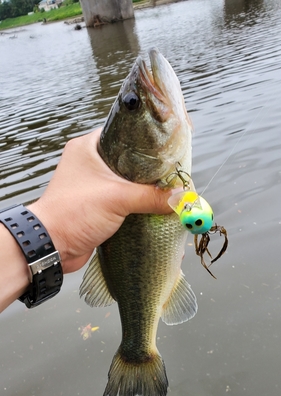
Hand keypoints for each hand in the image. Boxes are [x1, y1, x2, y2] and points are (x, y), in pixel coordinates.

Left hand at [29, 129, 172, 273]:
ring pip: (127, 182)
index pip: (125, 134)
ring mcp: (93, 185)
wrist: (51, 246)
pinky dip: (137, 205)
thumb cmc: (74, 212)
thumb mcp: (117, 199)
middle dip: (151, 170)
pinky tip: (154, 208)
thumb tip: (181, 197)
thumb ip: (151, 196)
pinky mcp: (98, 205)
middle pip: (130, 160)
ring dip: (144, 189)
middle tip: (173, 172)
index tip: (170, 146)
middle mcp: (89, 162)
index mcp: (88, 147)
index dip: (148, 140)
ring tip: (168, 190)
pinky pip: (123, 200)